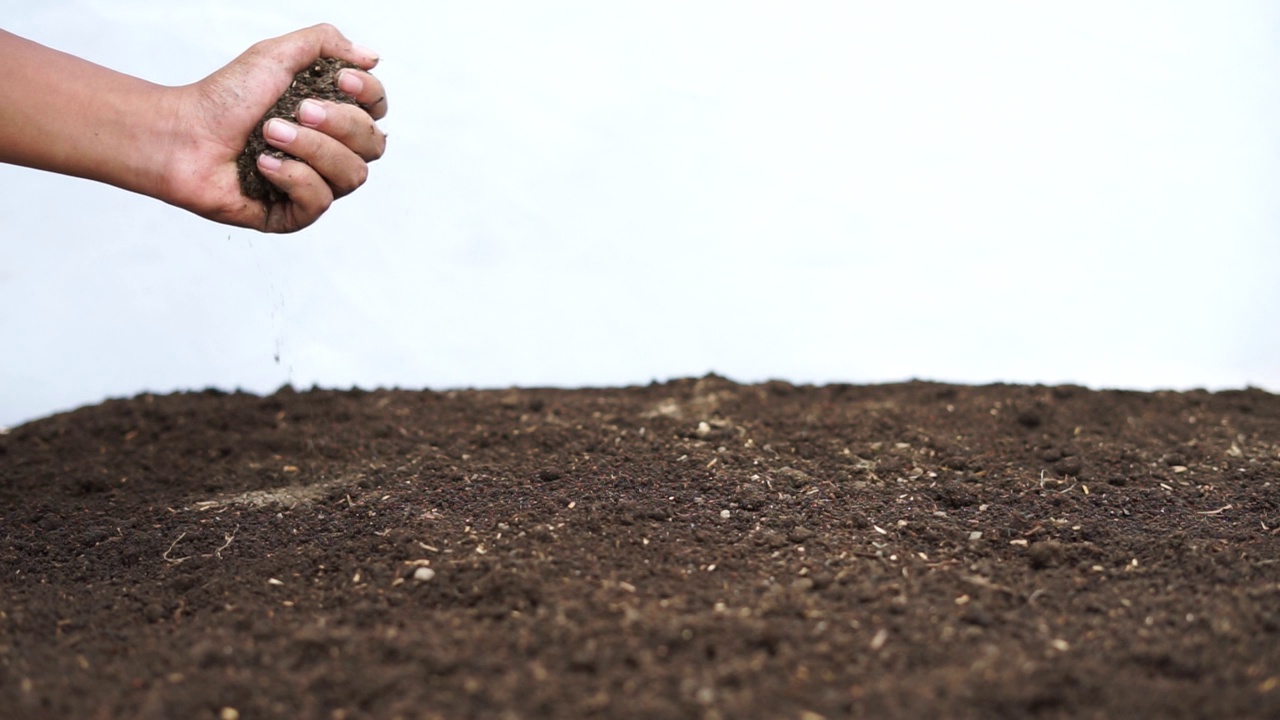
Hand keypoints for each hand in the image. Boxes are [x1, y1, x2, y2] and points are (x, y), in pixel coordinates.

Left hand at [159, 24, 387, 232]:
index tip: (341, 81)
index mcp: (330, 116)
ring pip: (352, 175)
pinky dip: (292, 177)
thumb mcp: (276, 55)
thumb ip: (326, 44)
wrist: (181, 134)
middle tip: (297, 109)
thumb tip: (371, 58)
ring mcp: (314, 184)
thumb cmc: (224, 98)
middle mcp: (329, 152)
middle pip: (372, 144)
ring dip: (311, 149)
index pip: (376, 111)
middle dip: (338, 124)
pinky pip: (319, 201)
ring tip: (270, 134)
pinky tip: (263, 164)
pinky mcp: (294, 214)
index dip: (368, 96)